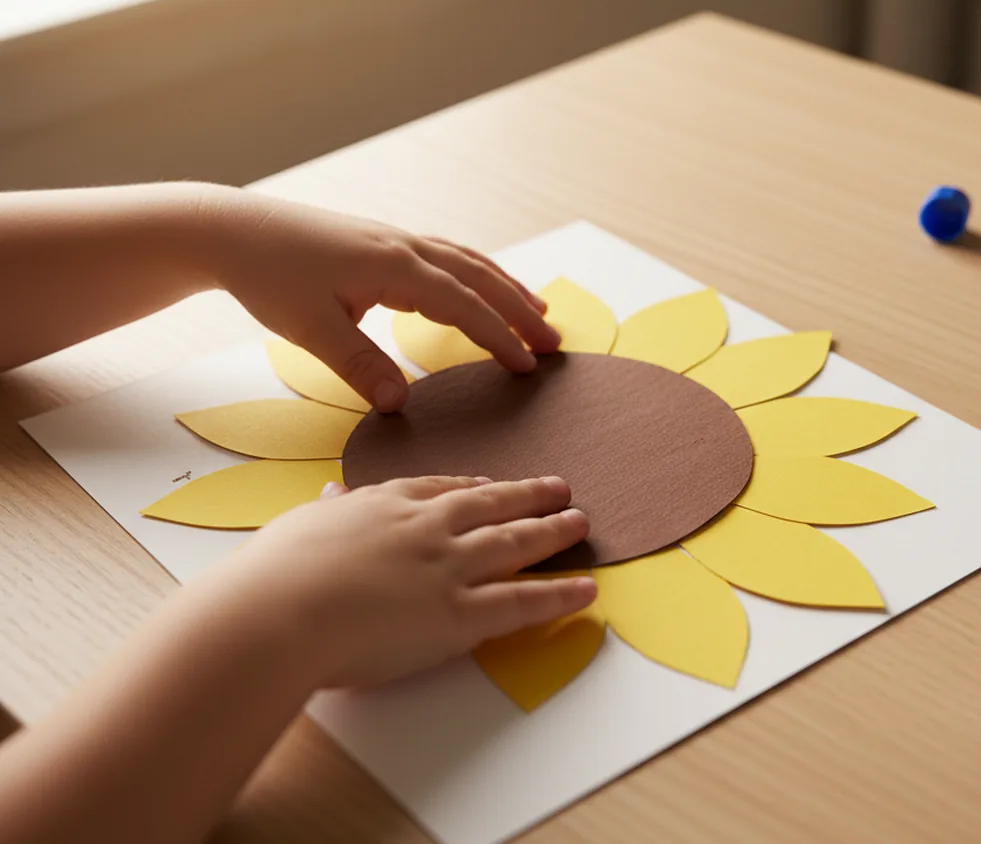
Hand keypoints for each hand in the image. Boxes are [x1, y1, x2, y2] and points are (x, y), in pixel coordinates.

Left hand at [199, 186, 559, 411]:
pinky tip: (481, 287)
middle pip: (480, 278)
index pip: (463, 306)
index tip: (528, 365)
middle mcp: (405, 247)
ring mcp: (397, 240)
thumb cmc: (270, 276)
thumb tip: (399, 404)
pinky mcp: (384, 242)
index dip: (499, 337)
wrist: (235, 229)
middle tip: (554, 343)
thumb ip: (359, 366)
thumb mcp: (310, 330)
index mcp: (394, 268)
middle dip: (520, 311)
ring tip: (538, 312)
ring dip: (506, 287)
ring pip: (469, 262)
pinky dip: (477, 273)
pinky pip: (448, 256)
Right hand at [223, 476, 594, 688]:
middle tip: (560, 488)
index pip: (440, 488)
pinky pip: (523, 602)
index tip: (491, 484)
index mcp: (385, 504)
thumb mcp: (300, 526)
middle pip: (491, 504)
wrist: (279, 613)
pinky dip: (559, 594)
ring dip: (552, 531)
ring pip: (515, 543)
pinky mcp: (461, 614)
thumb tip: (331, 496)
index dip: (472, 487)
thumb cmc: (275, 575)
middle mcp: (426, 528)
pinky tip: (585, 589)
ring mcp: (449, 567)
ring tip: (581, 522)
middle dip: (528, 495)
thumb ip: (327, 512)